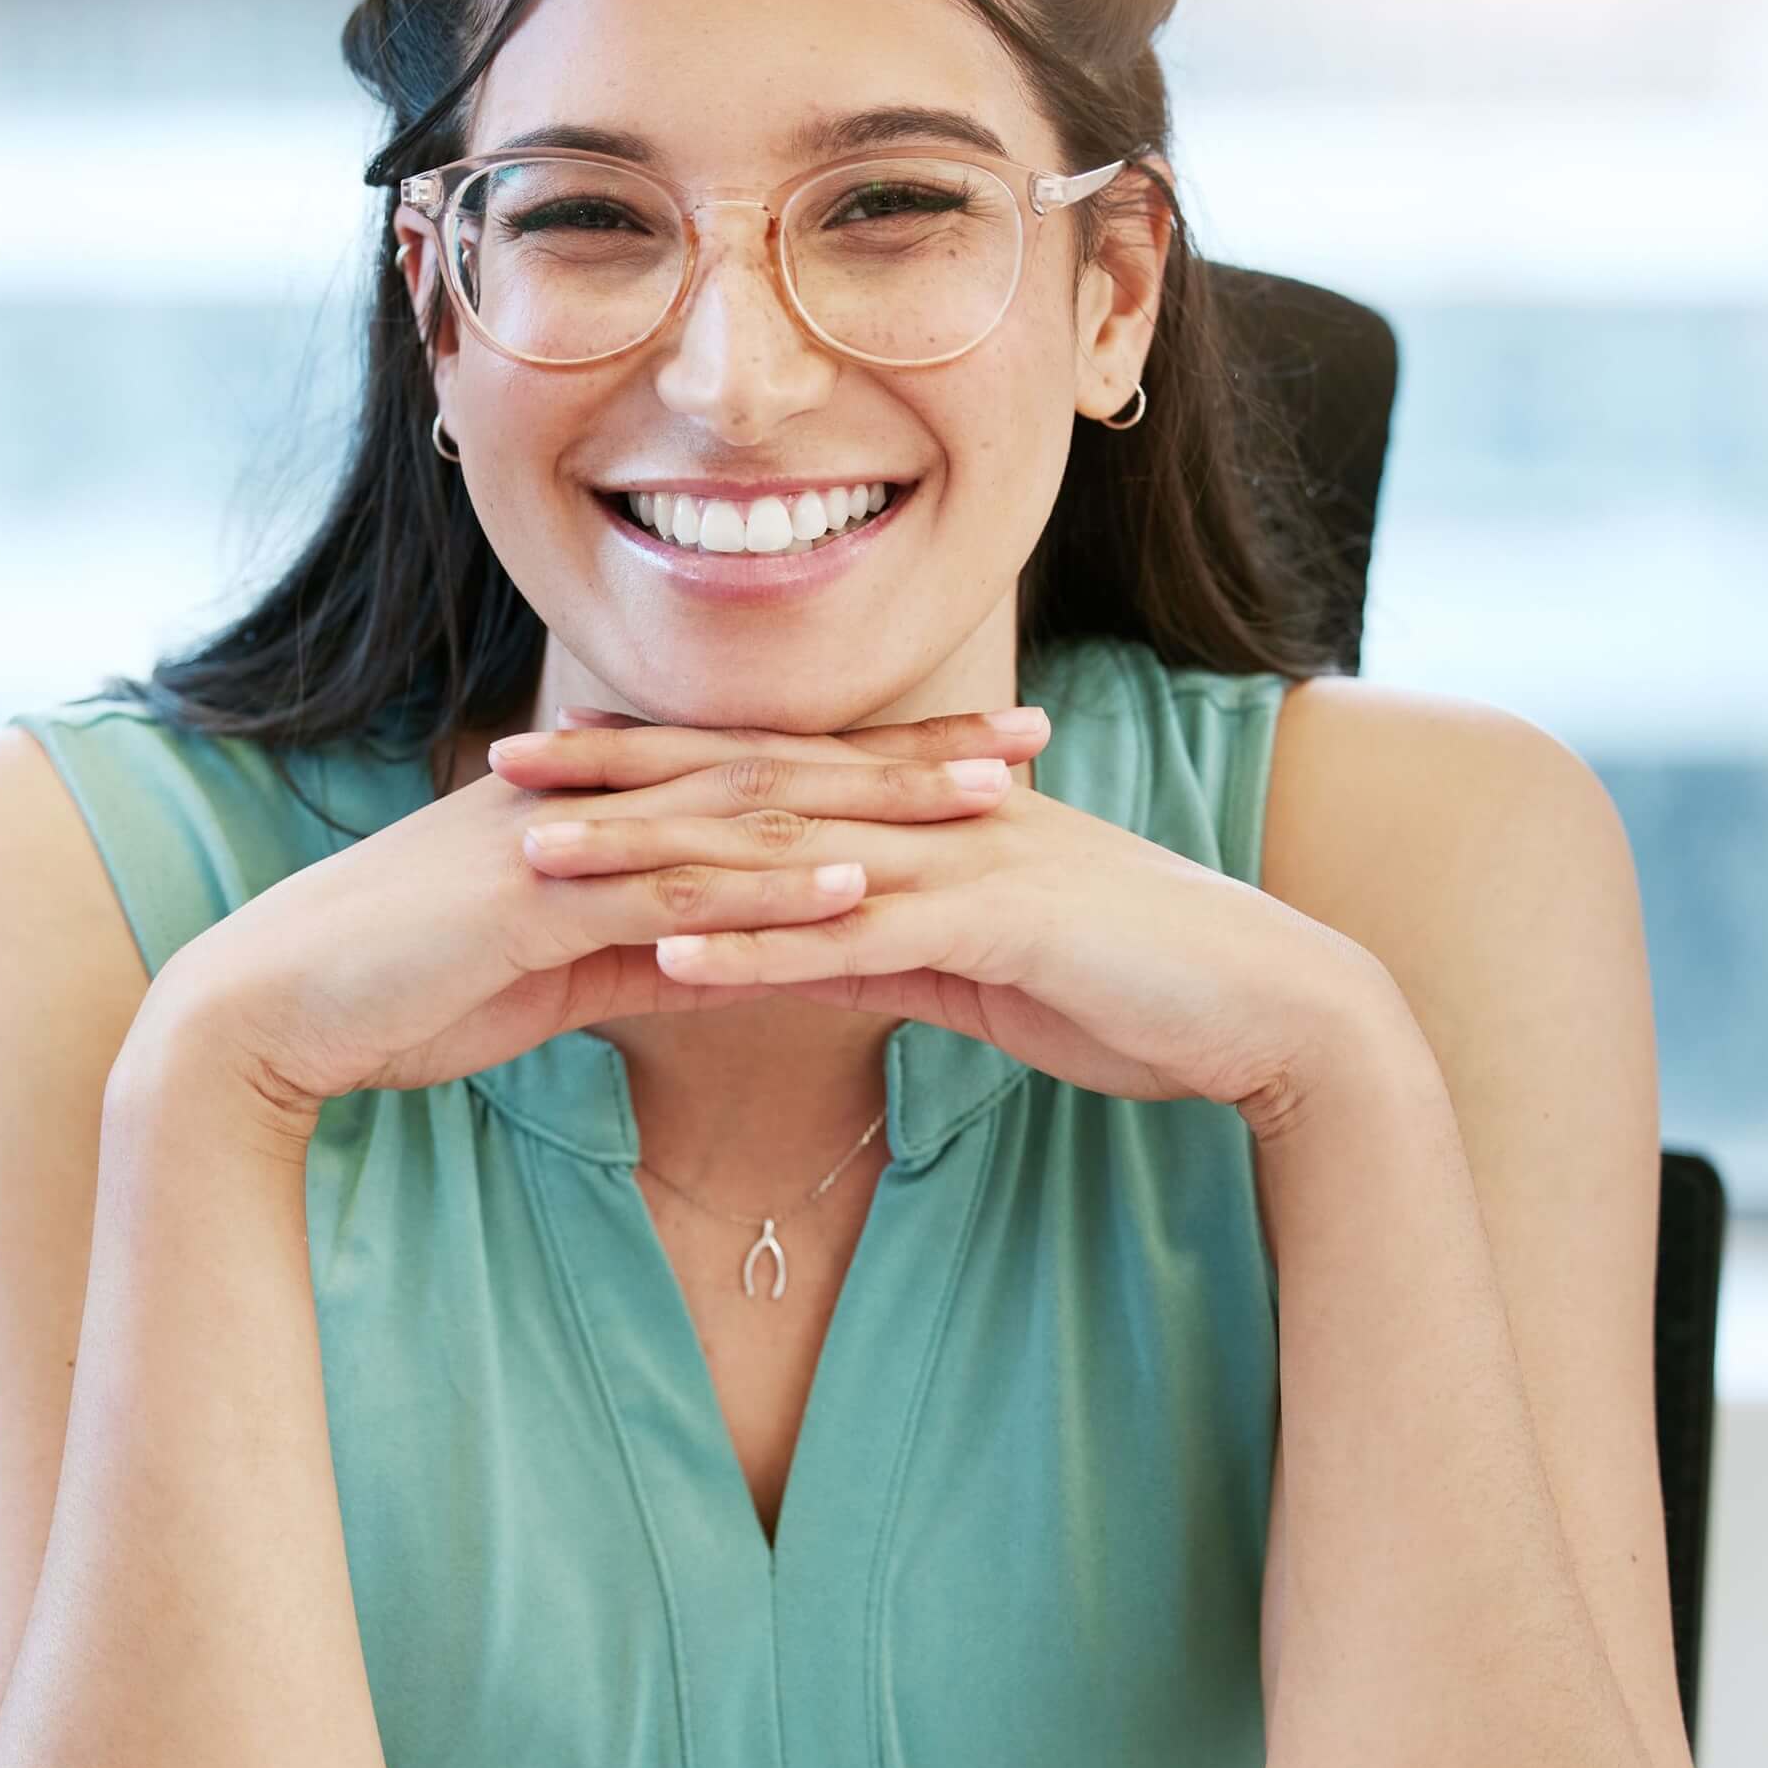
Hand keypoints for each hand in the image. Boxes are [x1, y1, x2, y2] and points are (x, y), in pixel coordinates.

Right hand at [130, 701, 1051, 1140]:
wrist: (269, 1010)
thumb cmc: (398, 987)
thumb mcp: (544, 965)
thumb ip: (636, 945)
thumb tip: (724, 958)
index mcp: (603, 799)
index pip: (764, 768)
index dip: (879, 758)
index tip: (985, 754)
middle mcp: (597, 794)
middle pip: (783, 765)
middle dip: (914, 757)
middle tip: (1036, 741)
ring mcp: (566, 836)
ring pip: (746, 814)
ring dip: (873, 809)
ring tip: (989, 805)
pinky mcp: (533, 897)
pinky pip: (671, 891)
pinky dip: (768, 893)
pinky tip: (859, 890)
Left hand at [496, 704, 1397, 1121]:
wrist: (1266, 1006)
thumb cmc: (1136, 984)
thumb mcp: (994, 956)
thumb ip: (898, 941)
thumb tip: (810, 950)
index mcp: (929, 813)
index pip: (768, 773)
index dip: (656, 761)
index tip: (554, 761)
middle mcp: (933, 818)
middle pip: (750, 786)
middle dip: (620, 777)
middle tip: (501, 771)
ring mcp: (963, 863)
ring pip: (783, 852)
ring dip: (658, 854)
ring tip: (542, 861)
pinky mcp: (997, 925)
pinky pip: (855, 938)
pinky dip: (759, 944)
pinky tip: (669, 950)